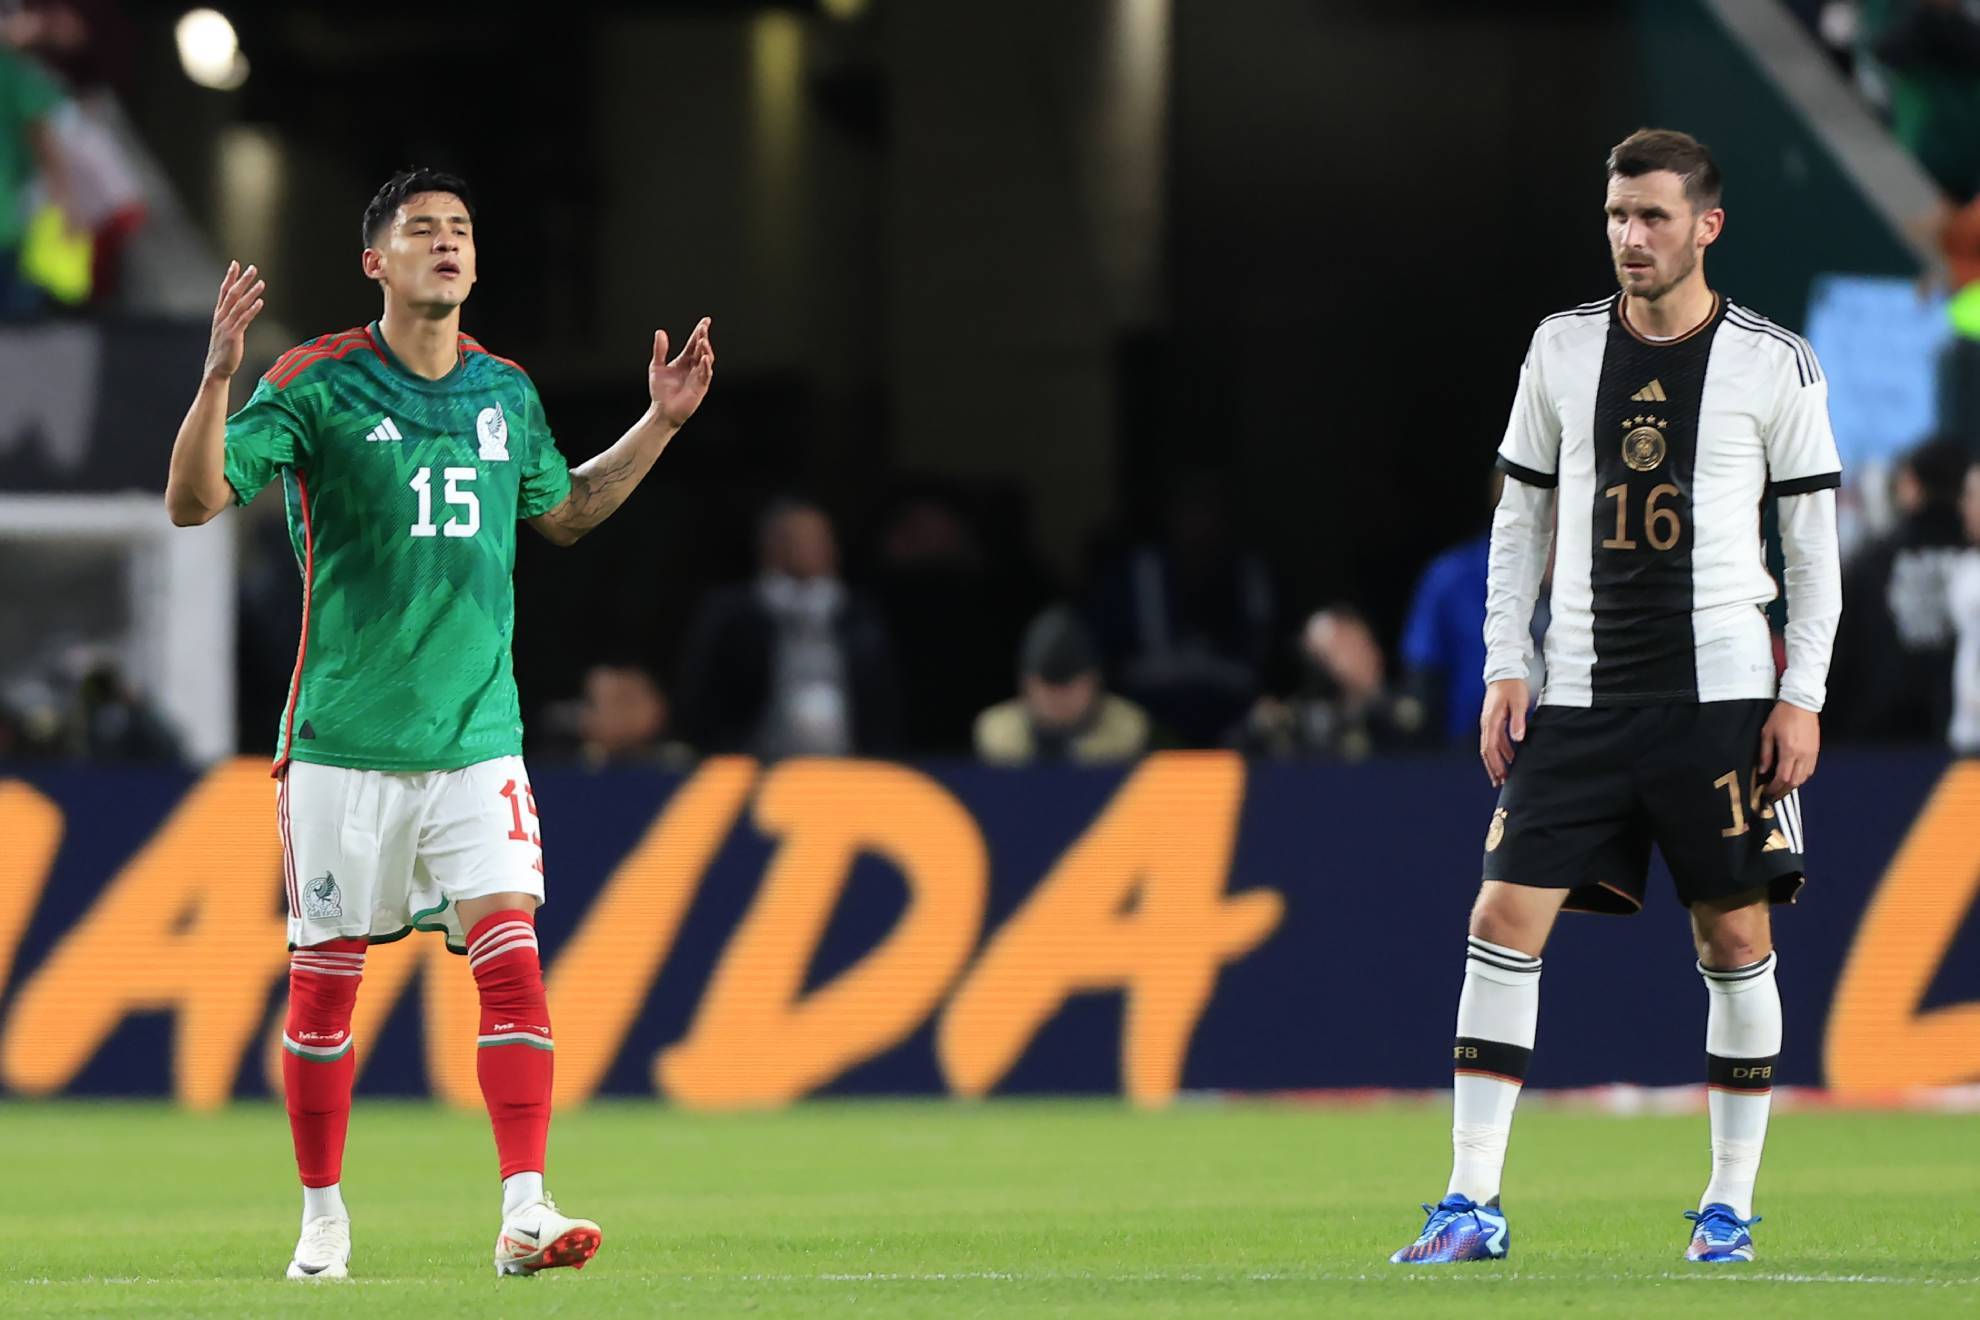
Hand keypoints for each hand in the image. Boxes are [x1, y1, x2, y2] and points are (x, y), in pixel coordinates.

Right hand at [204, 261, 264, 382]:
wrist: (217, 369)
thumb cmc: (223, 350)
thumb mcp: (226, 330)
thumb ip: (234, 318)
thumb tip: (244, 308)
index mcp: (219, 314)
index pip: (223, 291)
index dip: (230, 277)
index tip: (235, 264)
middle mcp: (221, 317)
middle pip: (232, 294)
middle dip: (242, 280)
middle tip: (252, 268)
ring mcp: (226, 326)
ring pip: (239, 305)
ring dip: (251, 293)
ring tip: (261, 282)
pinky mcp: (234, 335)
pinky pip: (244, 320)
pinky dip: (252, 310)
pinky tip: (260, 302)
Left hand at [648, 318, 714, 427]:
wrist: (662, 410)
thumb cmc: (660, 391)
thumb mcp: (657, 367)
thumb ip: (660, 350)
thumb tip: (660, 332)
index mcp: (684, 360)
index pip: (694, 343)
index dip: (700, 331)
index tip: (706, 321)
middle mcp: (694, 366)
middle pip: (702, 348)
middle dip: (704, 337)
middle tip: (704, 327)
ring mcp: (698, 376)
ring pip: (707, 359)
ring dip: (706, 350)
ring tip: (703, 341)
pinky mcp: (701, 387)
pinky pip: (706, 374)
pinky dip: (706, 366)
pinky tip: (705, 358)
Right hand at [1479, 678, 1529, 787]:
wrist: (1505, 671)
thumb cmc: (1513, 685)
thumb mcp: (1519, 702)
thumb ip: (1518, 720)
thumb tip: (1517, 739)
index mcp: (1491, 720)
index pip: (1490, 747)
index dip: (1495, 763)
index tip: (1502, 776)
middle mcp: (1487, 723)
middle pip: (1487, 751)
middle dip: (1493, 768)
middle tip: (1500, 783)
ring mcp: (1489, 722)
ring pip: (1490, 747)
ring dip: (1496, 762)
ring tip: (1504, 776)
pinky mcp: (1493, 720)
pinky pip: (1495, 740)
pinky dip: (1500, 752)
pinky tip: (1509, 758)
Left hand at [1757, 701, 1819, 801]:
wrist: (1801, 703)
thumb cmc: (1782, 716)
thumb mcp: (1767, 733)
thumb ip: (1765, 754)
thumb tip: (1763, 771)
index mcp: (1789, 751)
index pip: (1782, 778)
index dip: (1774, 788)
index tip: (1766, 792)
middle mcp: (1803, 755)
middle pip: (1794, 782)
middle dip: (1783, 791)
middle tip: (1773, 794)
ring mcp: (1811, 753)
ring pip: (1804, 778)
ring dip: (1792, 786)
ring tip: (1781, 788)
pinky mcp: (1816, 751)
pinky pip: (1810, 770)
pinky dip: (1801, 777)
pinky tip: (1793, 777)